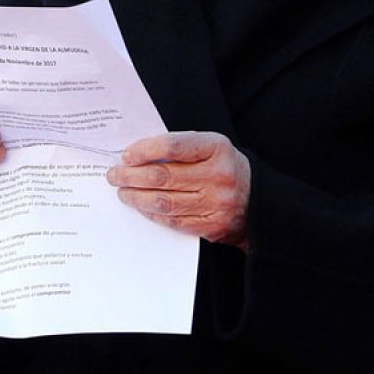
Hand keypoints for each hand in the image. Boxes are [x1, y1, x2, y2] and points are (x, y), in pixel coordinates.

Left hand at [106, 131, 250, 248]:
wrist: (259, 202)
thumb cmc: (226, 168)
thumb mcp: (212, 147)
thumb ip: (181, 147)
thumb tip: (139, 155)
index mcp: (217, 149)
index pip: (174, 146)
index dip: (145, 150)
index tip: (127, 155)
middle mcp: (218, 175)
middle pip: (164, 176)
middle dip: (132, 176)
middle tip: (114, 175)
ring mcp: (215, 204)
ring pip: (165, 202)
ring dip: (137, 197)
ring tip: (122, 192)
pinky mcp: (211, 226)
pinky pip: (173, 221)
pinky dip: (152, 214)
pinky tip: (141, 207)